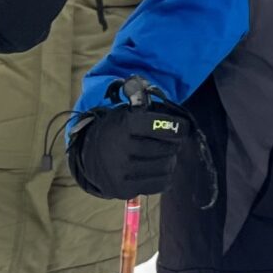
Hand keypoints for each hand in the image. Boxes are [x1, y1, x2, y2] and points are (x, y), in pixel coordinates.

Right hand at [67, 96, 210, 199]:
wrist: (90, 157)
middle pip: (167, 148)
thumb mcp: (125, 113)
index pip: (161, 125)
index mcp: (125, 125)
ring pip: (165, 167)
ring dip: (170, 160)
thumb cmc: (116, 131)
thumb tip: (145, 83)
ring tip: (165, 155)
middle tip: (172, 142)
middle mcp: (123, 148)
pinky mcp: (124, 189)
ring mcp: (122, 171)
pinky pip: (159, 184)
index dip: (177, 127)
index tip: (183, 128)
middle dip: (174, 144)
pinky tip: (159, 169)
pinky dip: (165, 176)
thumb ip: (141, 102)